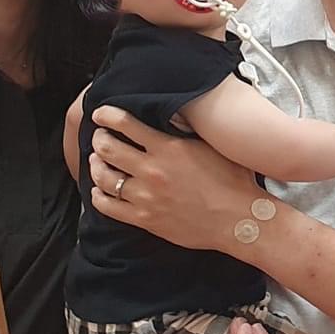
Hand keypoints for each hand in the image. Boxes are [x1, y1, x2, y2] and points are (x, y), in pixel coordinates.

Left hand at [88, 106, 266, 251]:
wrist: (239, 219)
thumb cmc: (233, 181)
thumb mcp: (212, 145)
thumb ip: (187, 130)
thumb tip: (171, 114)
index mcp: (168, 148)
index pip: (124, 124)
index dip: (106, 116)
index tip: (101, 114)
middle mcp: (152, 171)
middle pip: (107, 149)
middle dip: (99, 139)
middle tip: (100, 137)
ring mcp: (146, 197)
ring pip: (103, 177)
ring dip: (96, 166)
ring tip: (98, 162)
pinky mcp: (144, 219)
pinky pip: (108, 206)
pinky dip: (98, 196)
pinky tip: (99, 191)